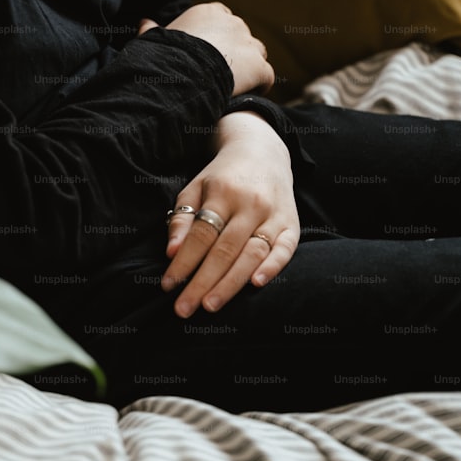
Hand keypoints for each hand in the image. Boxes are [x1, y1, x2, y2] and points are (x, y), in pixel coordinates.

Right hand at [138, 2, 273, 95]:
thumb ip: (152, 30)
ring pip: (257, 53)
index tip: (208, 52)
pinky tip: (246, 96)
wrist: (181, 77)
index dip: (217, 37)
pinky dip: (259, 86)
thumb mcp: (154, 40)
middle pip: (241, 35)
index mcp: (209, 12)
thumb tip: (145, 22)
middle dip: (234, 51)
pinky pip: (266, 76)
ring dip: (250, 66)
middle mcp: (234, 22)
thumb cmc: (164, 57)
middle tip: (220, 72)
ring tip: (235, 85)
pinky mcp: (260, 67)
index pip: (222, 18)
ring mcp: (249, 44)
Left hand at [161, 111, 299, 317]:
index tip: (167, 285)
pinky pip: (285, 250)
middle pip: (224, 250)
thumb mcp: (195, 189)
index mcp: (223, 192)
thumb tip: (172, 253)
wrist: (263, 152)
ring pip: (252, 254)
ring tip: (210, 305)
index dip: (183, 263)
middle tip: (184, 309)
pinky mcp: (292, 223)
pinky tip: (256, 285)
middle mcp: (251, 204)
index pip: (200, 235)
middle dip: (202, 282)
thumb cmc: (222, 178)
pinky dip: (273, 267)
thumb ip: (182, 220)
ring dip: (231, 284)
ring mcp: (274, 214)